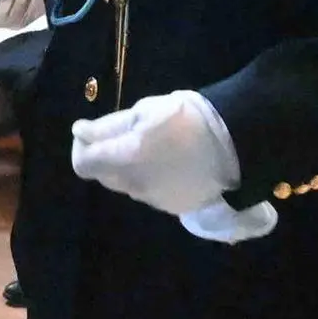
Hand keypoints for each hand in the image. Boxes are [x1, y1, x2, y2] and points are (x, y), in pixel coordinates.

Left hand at [68, 90, 239, 216]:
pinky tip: (170, 161)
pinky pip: (149, 193)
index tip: (92, 131)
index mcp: (126, 160)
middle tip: (123, 133)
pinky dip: (149, 178)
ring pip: (127, 185)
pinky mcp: (174, 207)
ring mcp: (155, 200)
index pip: (83, 164)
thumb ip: (109, 127)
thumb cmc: (188, 118)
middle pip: (103, 176)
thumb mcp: (146, 111)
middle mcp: (135, 186)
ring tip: (152, 145)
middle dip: (104, 156)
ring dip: (128, 168)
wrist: (237, 143)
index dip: (82, 147)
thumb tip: (80, 133)